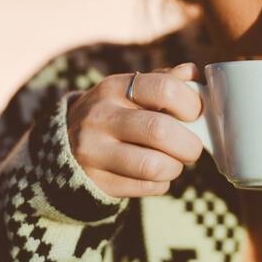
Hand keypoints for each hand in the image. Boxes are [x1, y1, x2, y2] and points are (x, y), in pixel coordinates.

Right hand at [66, 63, 203, 197]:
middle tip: (192, 147)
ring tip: (173, 162)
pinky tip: (155, 174)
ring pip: (153, 166)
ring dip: (175, 167)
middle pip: (160, 131)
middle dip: (189, 144)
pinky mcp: (96, 181)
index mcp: (114, 87)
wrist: (65, 145)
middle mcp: (100, 117)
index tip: (196, 114)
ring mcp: (94, 151)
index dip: (191, 104)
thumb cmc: (114, 113)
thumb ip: (163, 80)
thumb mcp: (130, 90)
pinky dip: (160, 183)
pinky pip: (145, 187)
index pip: (164, 89)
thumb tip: (193, 74)